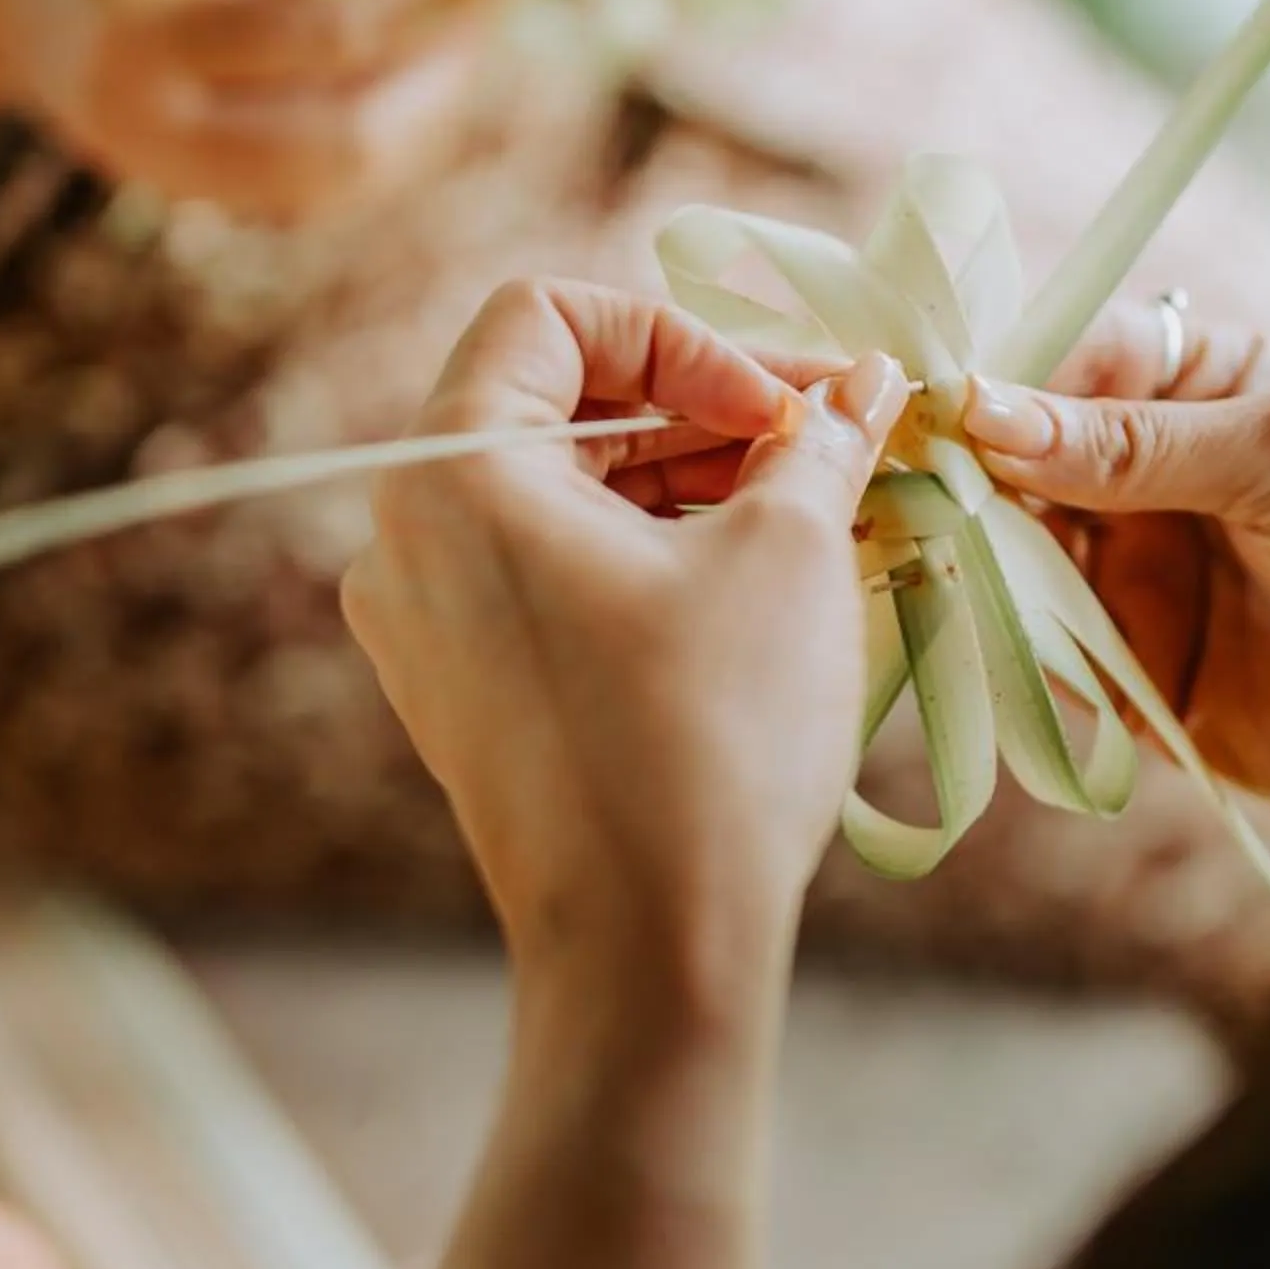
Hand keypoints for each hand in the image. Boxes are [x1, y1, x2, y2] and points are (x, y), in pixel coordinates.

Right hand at [0, 0, 513, 223]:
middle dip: (443, 67)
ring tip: (461, 23)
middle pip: (347, 131)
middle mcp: (139, 118)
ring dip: (426, 107)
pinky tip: (411, 66)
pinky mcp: (187, 191)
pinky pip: (318, 186)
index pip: (321, 24)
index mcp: (130, 12)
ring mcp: (162, 170)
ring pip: (345, 175)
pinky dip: (387, 132)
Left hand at [343, 279, 905, 1005]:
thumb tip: (862, 387)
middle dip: (706, 408)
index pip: (551, 314)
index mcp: (452, 474)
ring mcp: (427, 626)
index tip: (782, 407)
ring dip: (692, 484)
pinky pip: (557, 578)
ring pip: (566, 496)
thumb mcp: (787, 556)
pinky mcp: (467, 695)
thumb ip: (818, 443)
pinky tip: (764, 585)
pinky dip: (653, 557)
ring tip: (821, 512)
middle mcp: (406, 539)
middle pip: (559, 404)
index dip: (682, 336)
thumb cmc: (709, 741)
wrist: (650, 953)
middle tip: (832, 438)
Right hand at [961, 301, 1269, 829]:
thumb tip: (989, 414)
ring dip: (985, 571)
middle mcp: (1162, 481)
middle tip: (912, 502)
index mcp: (1204, 387)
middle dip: (966, 484)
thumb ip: (1138, 443)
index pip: (1062, 366)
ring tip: (950, 573)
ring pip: (1022, 569)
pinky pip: (1060, 670)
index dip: (991, 386)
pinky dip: (1025, 661)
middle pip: (1020, 471)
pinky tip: (999, 649)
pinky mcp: (1154, 688)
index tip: (925, 413)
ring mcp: (1155, 584)